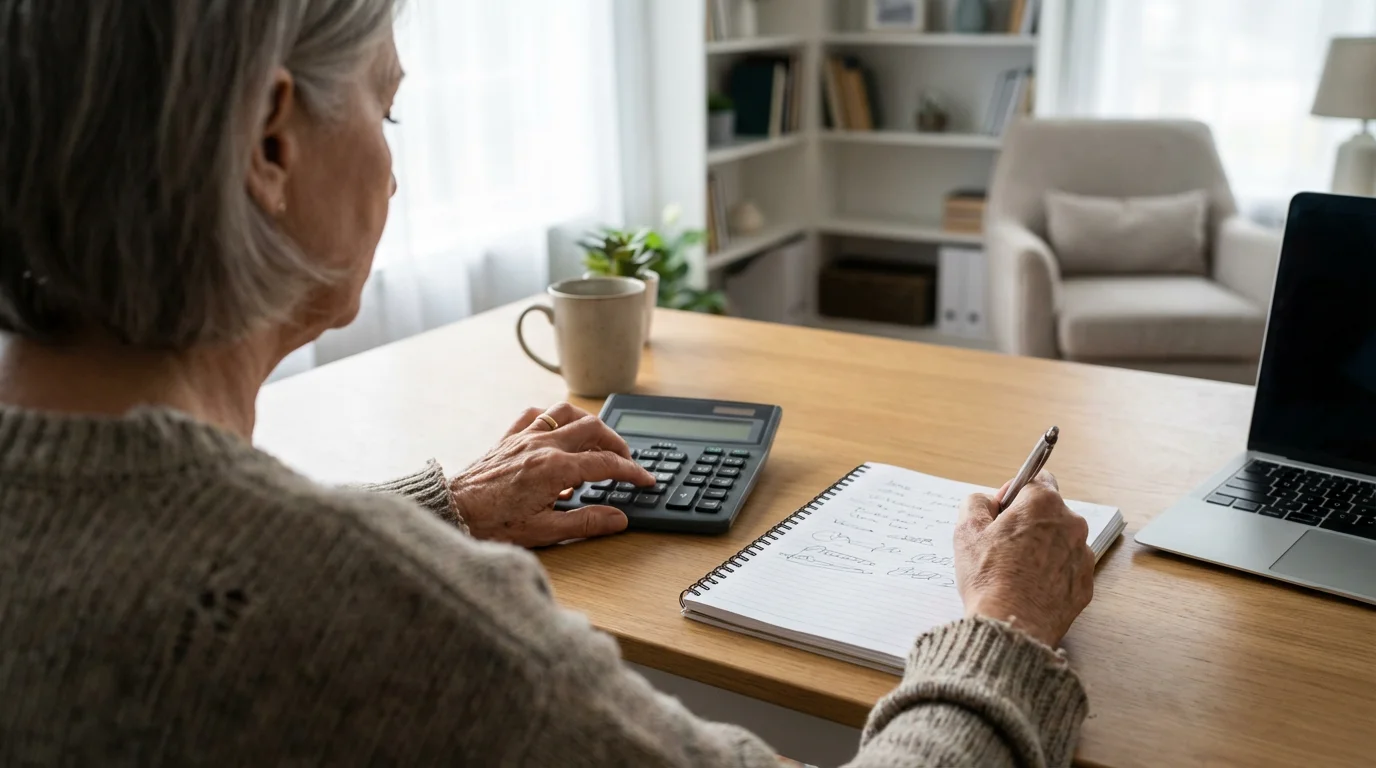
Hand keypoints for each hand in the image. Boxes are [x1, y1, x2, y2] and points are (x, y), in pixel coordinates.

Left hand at [448, 403, 656, 546]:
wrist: (452, 512)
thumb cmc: (492, 524)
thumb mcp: (545, 531)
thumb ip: (586, 521)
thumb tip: (618, 518)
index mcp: (555, 469)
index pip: (606, 464)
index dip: (631, 471)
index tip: (645, 479)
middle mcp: (542, 445)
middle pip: (593, 429)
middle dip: (616, 443)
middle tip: (625, 462)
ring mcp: (524, 437)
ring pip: (566, 413)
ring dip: (588, 423)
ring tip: (598, 441)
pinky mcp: (508, 437)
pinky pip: (536, 414)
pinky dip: (553, 418)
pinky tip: (558, 431)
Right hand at [953, 472, 1094, 647]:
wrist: (1011, 626)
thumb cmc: (989, 578)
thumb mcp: (966, 530)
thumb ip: (976, 503)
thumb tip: (987, 502)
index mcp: (1043, 503)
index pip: (1035, 480)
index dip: (1013, 494)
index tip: (1000, 512)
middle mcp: (1071, 524)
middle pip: (1048, 512)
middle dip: (1027, 522)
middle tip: (1002, 545)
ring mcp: (1083, 556)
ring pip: (1059, 541)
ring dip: (1041, 548)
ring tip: (1015, 571)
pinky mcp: (1086, 584)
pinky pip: (1067, 569)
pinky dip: (1051, 574)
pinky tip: (1029, 588)